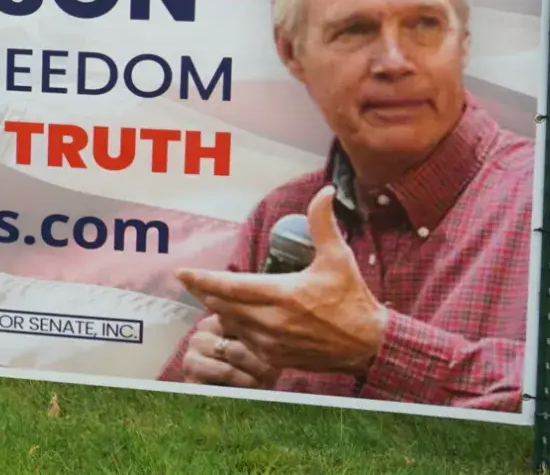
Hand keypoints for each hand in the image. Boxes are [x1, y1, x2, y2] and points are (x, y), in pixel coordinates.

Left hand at [174, 185, 388, 375]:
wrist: (368, 344)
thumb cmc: (352, 299)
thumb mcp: (338, 258)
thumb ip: (323, 223)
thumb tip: (325, 191)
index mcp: (284, 295)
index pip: (231, 286)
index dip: (203, 279)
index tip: (181, 272)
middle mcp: (273, 321)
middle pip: (222, 305)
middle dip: (204, 291)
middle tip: (190, 280)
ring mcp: (272, 343)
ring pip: (230, 323)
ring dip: (217, 308)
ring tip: (209, 294)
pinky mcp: (275, 358)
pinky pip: (242, 341)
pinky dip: (234, 327)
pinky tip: (231, 316)